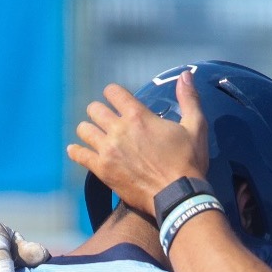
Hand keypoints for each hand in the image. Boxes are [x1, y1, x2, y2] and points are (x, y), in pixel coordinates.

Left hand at [67, 73, 210, 217]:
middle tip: (106, 120)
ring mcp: (108, 150)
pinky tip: (76, 150)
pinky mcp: (102, 170)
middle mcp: (119, 129)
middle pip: (94, 109)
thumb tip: (186, 74)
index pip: (113, 92)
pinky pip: (79, 155)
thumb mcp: (196, 127)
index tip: (115, 99)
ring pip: (84, 129)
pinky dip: (76, 151)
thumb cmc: (189, 162)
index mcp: (138, 115)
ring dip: (89, 130)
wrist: (179, 196)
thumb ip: (189, 99)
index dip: (113, 93)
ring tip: (95, 136)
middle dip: (100, 112)